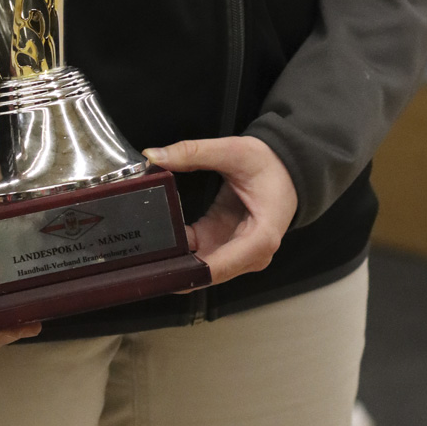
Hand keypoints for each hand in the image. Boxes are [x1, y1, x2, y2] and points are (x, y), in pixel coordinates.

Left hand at [143, 136, 296, 285]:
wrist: (287, 169)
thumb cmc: (271, 166)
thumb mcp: (234, 151)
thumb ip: (193, 152)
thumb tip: (155, 156)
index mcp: (260, 238)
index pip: (219, 267)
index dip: (187, 273)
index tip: (160, 270)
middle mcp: (250, 255)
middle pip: (206, 274)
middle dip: (173, 269)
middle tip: (140, 260)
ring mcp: (236, 253)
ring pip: (199, 269)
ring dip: (173, 262)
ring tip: (142, 252)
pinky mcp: (224, 245)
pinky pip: (196, 255)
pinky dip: (178, 250)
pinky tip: (157, 240)